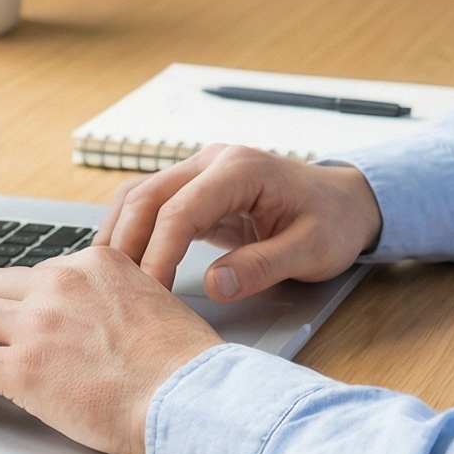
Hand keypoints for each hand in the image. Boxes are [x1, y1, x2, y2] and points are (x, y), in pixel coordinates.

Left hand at [0, 249, 220, 453]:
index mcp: (94, 264)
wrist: (188, 396)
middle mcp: (60, 284)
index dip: (14, 299)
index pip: (36, 273)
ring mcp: (37, 324)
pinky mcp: (22, 368)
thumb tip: (97, 325)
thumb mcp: (153, 302)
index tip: (7, 316)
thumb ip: (115, 300)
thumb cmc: (184, 365)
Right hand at [100, 145, 383, 300]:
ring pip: (140, 194)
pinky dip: (131, 229)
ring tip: (107, 277)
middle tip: (112, 289)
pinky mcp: (196, 189)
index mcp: (241, 169)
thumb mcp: (311, 250)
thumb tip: (215, 285)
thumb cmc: (333, 222)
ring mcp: (201, 171)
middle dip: (125, 242)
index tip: (150, 292)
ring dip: (119, 233)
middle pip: (147, 194)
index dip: (159, 252)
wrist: (346, 202)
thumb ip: (263, 267)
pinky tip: (123, 262)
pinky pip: (151, 203)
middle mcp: (214, 161)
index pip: (181, 209)